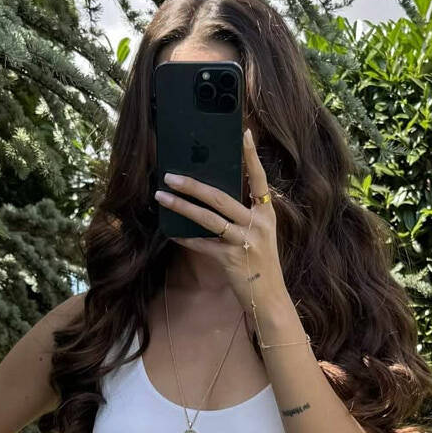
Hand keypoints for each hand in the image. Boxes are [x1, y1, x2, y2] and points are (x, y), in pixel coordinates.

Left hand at [154, 128, 287, 317]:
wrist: (270, 299)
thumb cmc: (261, 265)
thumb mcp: (261, 236)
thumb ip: (245, 216)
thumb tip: (214, 198)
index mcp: (267, 214)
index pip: (260, 179)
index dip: (252, 156)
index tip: (245, 133)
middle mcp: (257, 225)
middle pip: (220, 197)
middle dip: (192, 185)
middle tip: (171, 175)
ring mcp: (244, 242)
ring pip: (208, 219)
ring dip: (181, 207)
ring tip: (162, 197)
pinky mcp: (230, 260)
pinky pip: (202, 245)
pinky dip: (186, 239)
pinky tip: (171, 233)